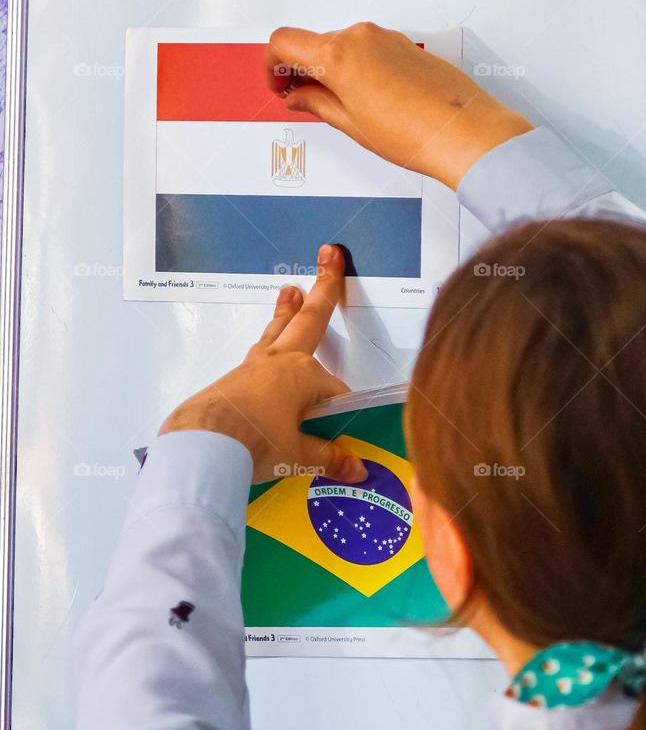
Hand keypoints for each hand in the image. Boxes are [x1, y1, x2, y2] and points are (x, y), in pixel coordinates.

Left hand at [158, 245, 366, 484]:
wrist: (203, 443)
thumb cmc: (254, 442)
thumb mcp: (298, 455)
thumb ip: (329, 458)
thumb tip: (358, 471)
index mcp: (305, 376)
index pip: (336, 393)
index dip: (341, 417)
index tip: (342, 444)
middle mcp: (282, 362)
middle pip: (310, 320)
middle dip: (324, 289)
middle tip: (329, 258)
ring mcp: (256, 366)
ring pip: (278, 331)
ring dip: (287, 311)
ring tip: (290, 290)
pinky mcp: (236, 377)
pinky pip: (259, 355)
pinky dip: (268, 345)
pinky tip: (266, 351)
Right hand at [265, 22, 532, 189]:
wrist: (464, 133)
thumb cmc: (414, 133)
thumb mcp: (351, 124)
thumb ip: (317, 103)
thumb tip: (299, 96)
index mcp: (338, 54)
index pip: (284, 42)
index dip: (273, 65)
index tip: (279, 85)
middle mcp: (361, 37)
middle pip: (314, 43)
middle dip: (303, 69)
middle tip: (305, 100)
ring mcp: (386, 38)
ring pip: (343, 46)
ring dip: (333, 69)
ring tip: (341, 106)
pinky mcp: (407, 46)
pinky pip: (369, 49)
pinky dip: (358, 67)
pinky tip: (369, 99)